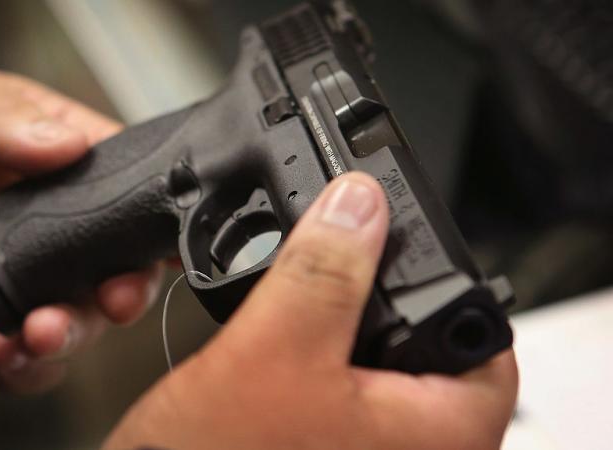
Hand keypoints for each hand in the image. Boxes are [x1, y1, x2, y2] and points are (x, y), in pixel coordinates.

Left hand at [0, 62, 162, 392]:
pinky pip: (24, 361)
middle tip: (114, 298)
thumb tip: (65, 143)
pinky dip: (24, 366)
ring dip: (72, 334)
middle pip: (119, 270)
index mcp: (65, 170)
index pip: (132, 196)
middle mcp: (58, 232)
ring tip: (41, 330)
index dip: (154, 226)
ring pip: (80, 323)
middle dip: (125, 292)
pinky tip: (3, 349)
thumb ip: (3, 119)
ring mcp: (27, 281)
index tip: (163, 249)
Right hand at [103, 173, 517, 449]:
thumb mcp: (273, 351)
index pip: (485, 340)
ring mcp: (367, 449)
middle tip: (344, 261)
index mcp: (434, 438)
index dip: (446, 278)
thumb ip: (322, 273)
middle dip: (381, 296)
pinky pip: (343, 386)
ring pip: (378, 363)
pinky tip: (285, 337)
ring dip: (343, 322)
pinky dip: (319, 350)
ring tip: (308, 298)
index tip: (401, 244)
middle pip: (427, 345)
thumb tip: (358, 204)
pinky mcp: (328, 446)